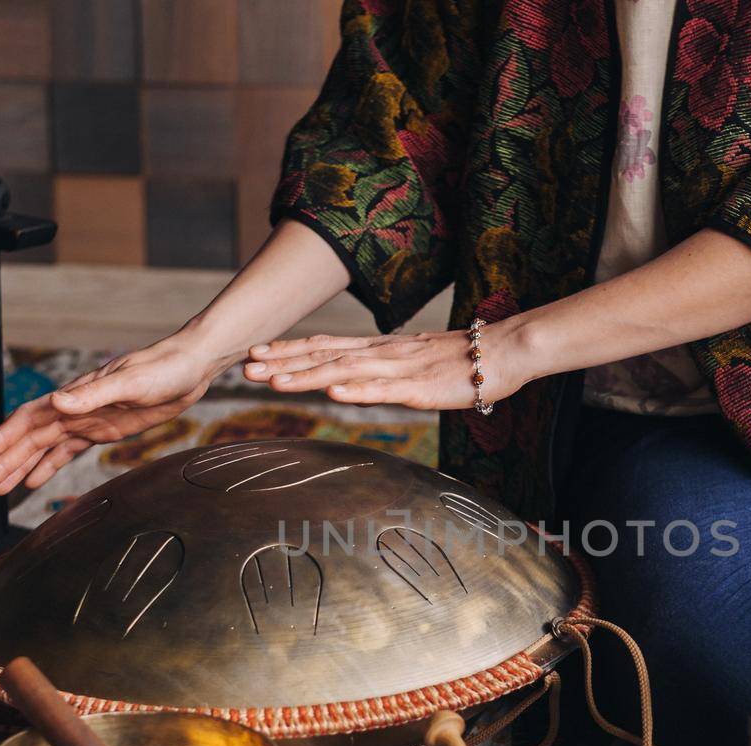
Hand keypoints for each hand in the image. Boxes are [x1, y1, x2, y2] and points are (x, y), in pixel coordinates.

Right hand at [0, 335, 222, 494]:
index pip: (28, 419)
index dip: (2, 437)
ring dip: (19, 467)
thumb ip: (93, 394)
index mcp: (75, 396)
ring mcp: (87, 421)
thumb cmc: (161, 369)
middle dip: (3, 462)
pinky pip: (67, 452)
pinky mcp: (103, 431)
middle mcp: (74, 409)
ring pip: (43, 448)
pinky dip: (47, 467)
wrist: (188, 368)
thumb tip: (57, 400)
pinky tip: (32, 482)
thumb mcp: (130, 382)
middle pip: (29, 439)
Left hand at [242, 325, 526, 409]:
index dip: (289, 351)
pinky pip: (385, 390)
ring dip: (308, 377)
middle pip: (325, 357)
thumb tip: (353, 381)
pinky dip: (358, 390)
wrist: (504, 352)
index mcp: (380, 350)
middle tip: (246, 367)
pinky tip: (334, 392)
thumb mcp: (414, 365)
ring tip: (275, 382)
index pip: (325, 347)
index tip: (256, 354)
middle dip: (284, 363)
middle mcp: (382, 354)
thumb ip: (383, 372)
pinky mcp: (421, 387)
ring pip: (345, 372)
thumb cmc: (462, 362)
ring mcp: (400, 370)